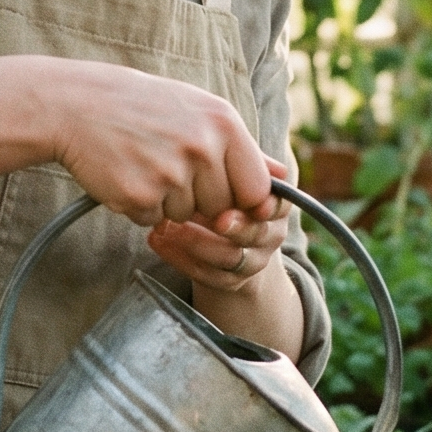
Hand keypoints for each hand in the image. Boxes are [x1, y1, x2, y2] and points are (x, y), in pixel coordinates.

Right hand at [43, 60, 276, 227]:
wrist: (75, 104)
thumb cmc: (141, 106)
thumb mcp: (198, 110)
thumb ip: (241, 145)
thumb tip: (283, 174)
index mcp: (224, 124)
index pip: (257, 188)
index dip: (241, 198)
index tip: (222, 191)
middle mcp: (203, 148)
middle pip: (221, 208)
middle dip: (199, 198)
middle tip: (167, 163)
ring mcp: (171, 173)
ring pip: (186, 216)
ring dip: (166, 202)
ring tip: (144, 162)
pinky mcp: (140, 195)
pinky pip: (152, 220)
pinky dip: (139, 206)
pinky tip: (125, 173)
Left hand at [148, 157, 288, 295]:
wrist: (219, 235)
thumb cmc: (220, 188)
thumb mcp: (227, 168)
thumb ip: (234, 155)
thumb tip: (246, 150)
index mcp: (275, 203)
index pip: (275, 204)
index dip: (259, 203)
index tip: (232, 199)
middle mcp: (270, 234)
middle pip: (255, 233)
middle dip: (228, 225)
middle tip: (194, 211)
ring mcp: (252, 260)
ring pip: (229, 258)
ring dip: (194, 241)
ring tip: (164, 224)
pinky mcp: (230, 281)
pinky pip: (208, 276)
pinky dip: (179, 258)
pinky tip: (156, 238)